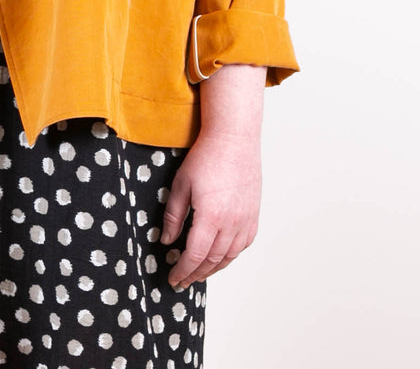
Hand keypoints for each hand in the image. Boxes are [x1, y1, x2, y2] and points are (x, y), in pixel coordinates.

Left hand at [161, 128, 261, 288]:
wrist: (233, 139)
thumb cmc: (206, 157)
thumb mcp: (181, 185)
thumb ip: (173, 216)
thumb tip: (166, 240)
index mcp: (211, 217)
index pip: (195, 256)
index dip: (183, 270)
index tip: (173, 278)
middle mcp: (231, 223)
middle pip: (213, 260)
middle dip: (196, 274)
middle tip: (183, 281)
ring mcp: (245, 220)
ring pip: (230, 256)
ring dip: (214, 269)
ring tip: (200, 273)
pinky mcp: (253, 214)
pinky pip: (243, 244)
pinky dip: (231, 255)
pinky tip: (222, 256)